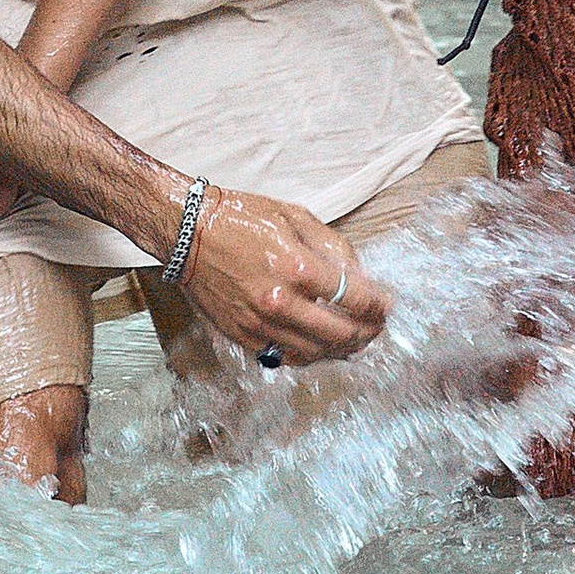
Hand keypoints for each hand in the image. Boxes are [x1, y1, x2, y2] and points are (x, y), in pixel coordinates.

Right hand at [181, 184, 388, 362]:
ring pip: (316, 351)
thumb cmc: (241, 219)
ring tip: (355, 338)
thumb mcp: (295, 217)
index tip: (386, 304)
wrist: (188, 234)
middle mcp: (280, 302)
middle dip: (368, 331)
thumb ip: (333, 247)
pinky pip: (286, 356)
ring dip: (343, 348)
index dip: (377, 305)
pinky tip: (321, 345)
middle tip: (377, 325)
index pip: (353, 298)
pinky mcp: (243, 336)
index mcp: (296, 267)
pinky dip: (310, 354)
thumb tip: (361, 276)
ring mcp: (260, 324)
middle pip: (341, 333)